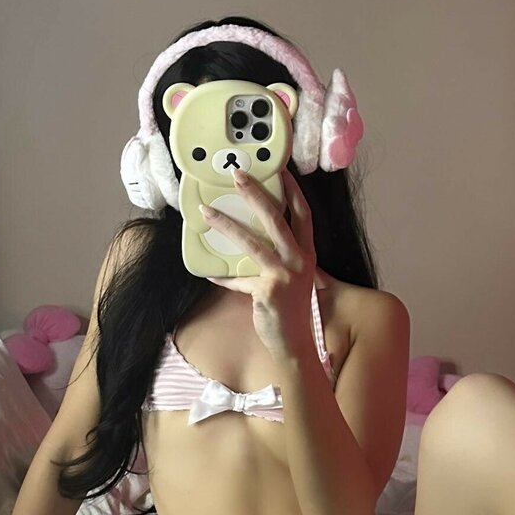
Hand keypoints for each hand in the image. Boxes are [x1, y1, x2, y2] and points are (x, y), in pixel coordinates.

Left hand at [200, 167, 316, 361]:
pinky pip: (237, 278)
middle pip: (276, 219)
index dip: (293, 191)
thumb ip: (277, 257)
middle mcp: (300, 260)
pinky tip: (209, 273)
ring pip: (252, 242)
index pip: (303, 215)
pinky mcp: (267, 290)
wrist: (294, 343)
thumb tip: (249, 237)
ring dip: (226, 225)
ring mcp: (284, 275)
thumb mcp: (291, 278)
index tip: (280, 170)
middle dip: (255, 194)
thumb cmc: (290, 309)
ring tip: (207, 212)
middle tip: (236, 175)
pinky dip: (222, 276)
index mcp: (307, 254)